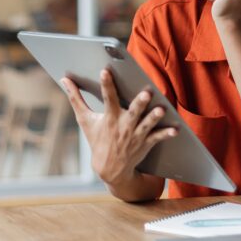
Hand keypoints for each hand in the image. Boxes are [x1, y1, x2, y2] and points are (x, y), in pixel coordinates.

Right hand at [61, 69, 177, 185]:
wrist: (110, 169)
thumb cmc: (97, 140)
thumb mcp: (85, 120)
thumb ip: (75, 98)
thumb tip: (64, 80)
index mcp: (109, 118)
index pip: (108, 98)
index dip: (106, 84)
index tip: (106, 71)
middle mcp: (123, 126)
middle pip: (133, 112)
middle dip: (140, 103)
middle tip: (147, 93)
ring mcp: (135, 135)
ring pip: (147, 125)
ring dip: (154, 118)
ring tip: (161, 109)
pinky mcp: (145, 143)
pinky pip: (157, 138)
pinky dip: (167, 134)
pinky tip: (176, 129)